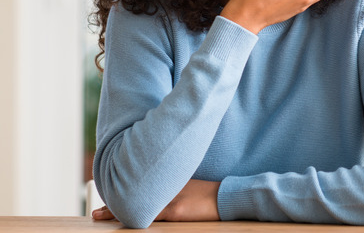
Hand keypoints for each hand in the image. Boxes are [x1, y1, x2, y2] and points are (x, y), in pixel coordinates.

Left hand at [92, 179, 220, 221]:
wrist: (227, 196)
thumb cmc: (211, 194)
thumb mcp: (190, 186)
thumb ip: (173, 188)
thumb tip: (158, 196)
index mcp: (168, 182)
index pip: (140, 186)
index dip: (121, 192)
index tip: (106, 192)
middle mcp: (166, 188)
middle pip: (133, 195)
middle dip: (113, 204)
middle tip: (96, 211)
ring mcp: (170, 198)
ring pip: (138, 205)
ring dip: (116, 211)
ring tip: (98, 215)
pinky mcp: (176, 210)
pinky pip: (152, 215)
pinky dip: (137, 218)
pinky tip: (125, 220)